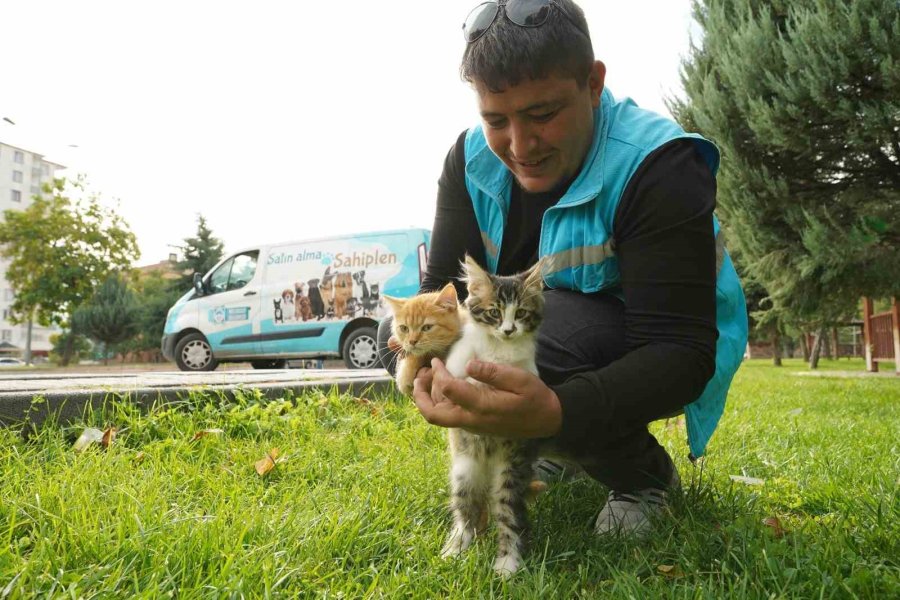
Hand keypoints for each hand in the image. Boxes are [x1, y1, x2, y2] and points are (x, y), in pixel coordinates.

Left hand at [412, 358, 561, 438]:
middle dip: (420, 395)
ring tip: (425, 377)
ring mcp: (471, 425)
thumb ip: (494, 373)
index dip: (438, 374)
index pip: (449, 390)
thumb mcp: (520, 380)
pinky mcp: (473, 425)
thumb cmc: (534, 398)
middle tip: (419, 375)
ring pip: (438, 417)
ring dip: (427, 398)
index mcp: (483, 407)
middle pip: (433, 415)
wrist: (546, 421)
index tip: (437, 360)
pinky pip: (447, 416)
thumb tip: (469, 364)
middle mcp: (472, 420)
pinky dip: (438, 402)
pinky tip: (442, 386)